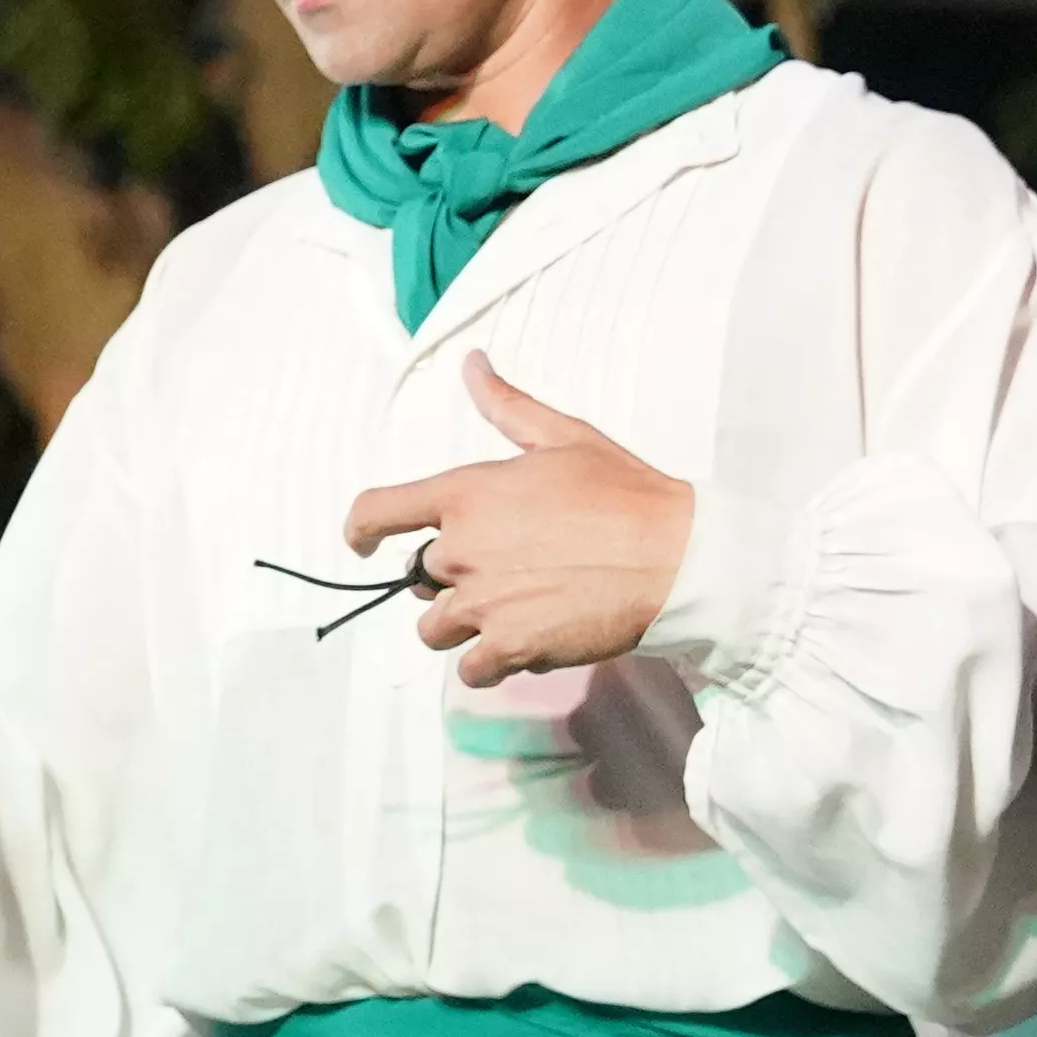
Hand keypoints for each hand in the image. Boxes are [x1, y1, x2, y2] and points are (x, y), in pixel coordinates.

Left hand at [346, 359, 692, 679]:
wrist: (675, 558)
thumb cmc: (625, 494)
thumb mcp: (564, 437)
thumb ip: (507, 405)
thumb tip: (472, 364)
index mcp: (467, 494)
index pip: (377, 512)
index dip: (361, 530)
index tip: (363, 544)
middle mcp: (462, 550)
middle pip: (418, 577)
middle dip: (451, 578)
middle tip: (507, 570)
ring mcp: (482, 602)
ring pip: (434, 628)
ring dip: (462, 625)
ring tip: (514, 611)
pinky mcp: (509, 647)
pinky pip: (469, 671)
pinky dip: (488, 665)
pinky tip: (524, 646)